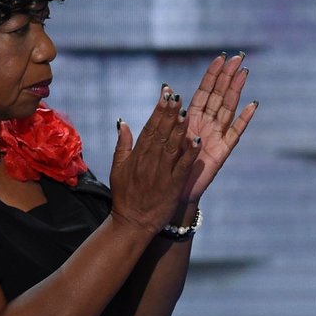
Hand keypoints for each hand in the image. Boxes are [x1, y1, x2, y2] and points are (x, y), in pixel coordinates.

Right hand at [108, 87, 199, 235]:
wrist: (132, 223)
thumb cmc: (125, 195)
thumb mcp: (118, 168)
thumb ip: (123, 144)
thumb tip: (123, 121)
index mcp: (138, 155)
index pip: (150, 127)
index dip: (159, 109)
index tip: (166, 92)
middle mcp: (149, 161)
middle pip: (161, 132)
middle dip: (170, 112)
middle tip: (177, 95)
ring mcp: (162, 173)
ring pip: (171, 146)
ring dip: (179, 128)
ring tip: (186, 110)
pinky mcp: (172, 186)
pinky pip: (182, 167)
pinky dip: (189, 153)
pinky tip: (197, 140)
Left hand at [180, 53, 257, 201]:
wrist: (173, 193)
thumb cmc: (167, 166)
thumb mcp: (164, 136)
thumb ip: (168, 114)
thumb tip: (166, 89)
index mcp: (191, 119)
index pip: (204, 92)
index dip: (212, 75)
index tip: (220, 58)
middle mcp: (207, 125)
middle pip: (219, 96)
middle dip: (227, 76)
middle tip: (238, 57)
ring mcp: (216, 137)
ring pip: (228, 109)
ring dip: (236, 91)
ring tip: (244, 73)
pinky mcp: (222, 152)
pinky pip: (235, 133)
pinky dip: (244, 119)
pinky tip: (253, 105)